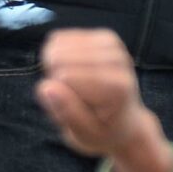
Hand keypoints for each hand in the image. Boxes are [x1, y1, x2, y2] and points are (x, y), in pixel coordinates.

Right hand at [35, 28, 172, 171]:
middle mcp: (118, 61)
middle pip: (59, 57)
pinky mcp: (104, 36)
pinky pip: (60, 38)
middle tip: (73, 96)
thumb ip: (66, 112)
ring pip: (56, 45)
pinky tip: (72, 69)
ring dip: (56, 66)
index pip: (64, 76)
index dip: (57, 93)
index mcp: (116, 87)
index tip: (73, 107)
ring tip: (74, 84)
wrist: (126, 123)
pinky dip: (58, 54)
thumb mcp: (84, 135)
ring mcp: (113, 45)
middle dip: (55, 77)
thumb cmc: (102, 130)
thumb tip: (46, 87)